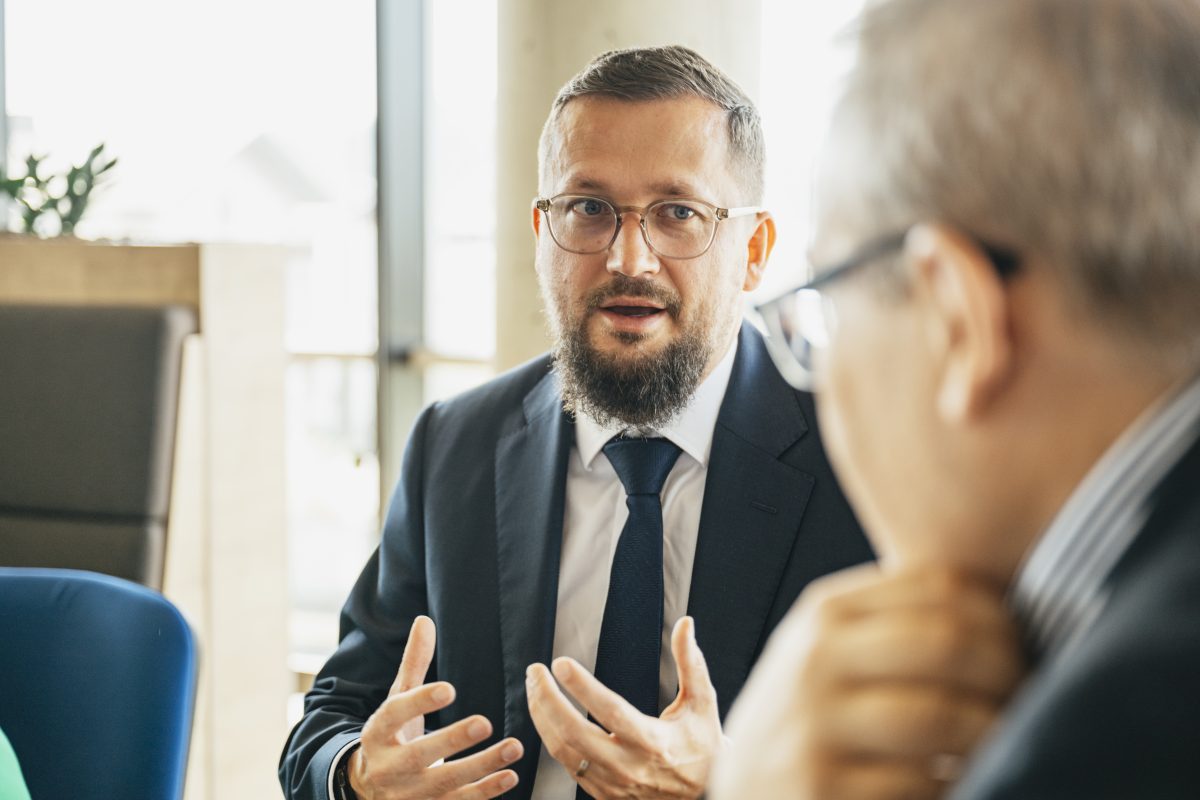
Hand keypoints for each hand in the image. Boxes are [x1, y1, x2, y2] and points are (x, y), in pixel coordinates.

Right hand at [349, 615, 523, 798]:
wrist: (368, 789)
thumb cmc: (392, 735)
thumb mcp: (397, 700)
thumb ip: (413, 664)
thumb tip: (424, 620)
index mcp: (378, 732)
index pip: (395, 715)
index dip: (420, 702)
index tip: (449, 689)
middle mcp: (389, 766)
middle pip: (418, 755)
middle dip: (451, 741)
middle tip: (484, 723)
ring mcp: (407, 794)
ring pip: (444, 783)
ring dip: (481, 767)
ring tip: (513, 747)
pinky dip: (485, 792)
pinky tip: (510, 776)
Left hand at [526, 616, 722, 799]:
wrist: (703, 796)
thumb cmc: (703, 745)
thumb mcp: (703, 703)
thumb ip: (691, 662)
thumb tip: (685, 624)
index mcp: (654, 742)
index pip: (611, 711)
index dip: (583, 687)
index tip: (561, 663)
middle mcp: (630, 766)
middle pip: (574, 734)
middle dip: (547, 700)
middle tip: (535, 671)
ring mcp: (613, 784)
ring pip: (563, 752)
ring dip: (542, 717)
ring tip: (534, 687)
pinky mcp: (604, 795)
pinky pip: (568, 766)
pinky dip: (552, 738)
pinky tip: (547, 715)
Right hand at [710, 564, 1024, 799]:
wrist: (750, 790)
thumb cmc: (813, 721)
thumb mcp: (833, 655)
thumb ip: (895, 624)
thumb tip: (1008, 608)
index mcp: (826, 612)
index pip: (940, 585)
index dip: (1002, 618)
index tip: (1022, 650)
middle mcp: (815, 659)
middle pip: (947, 641)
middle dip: (1009, 673)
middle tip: (1027, 701)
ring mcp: (814, 726)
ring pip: (943, 716)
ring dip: (993, 735)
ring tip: (1002, 745)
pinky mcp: (820, 787)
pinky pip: (923, 783)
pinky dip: (957, 785)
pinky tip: (955, 782)